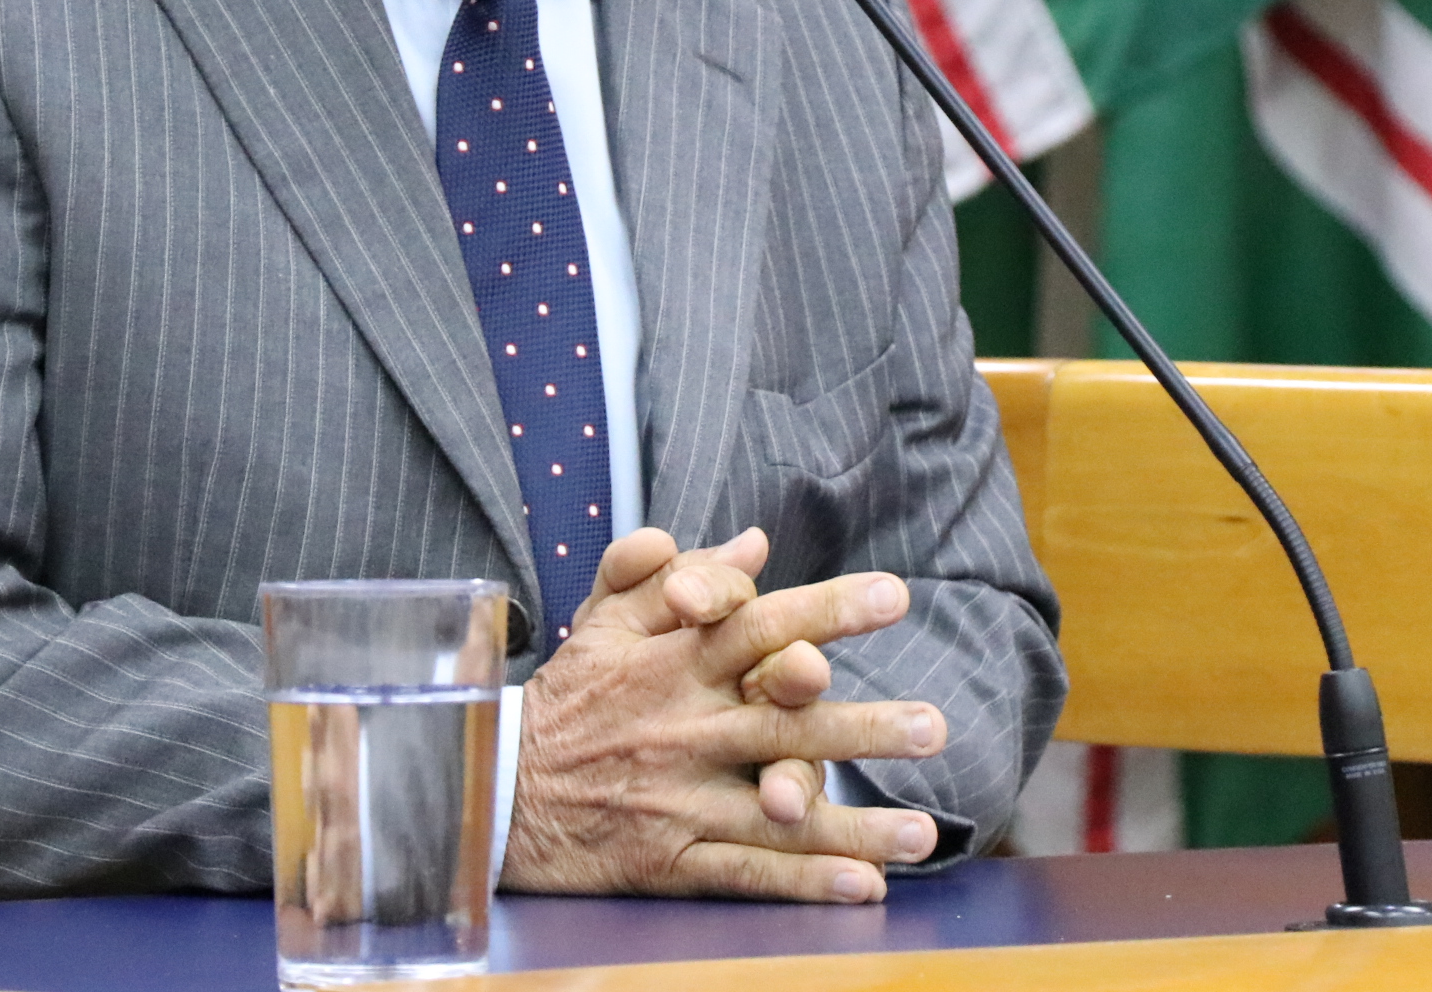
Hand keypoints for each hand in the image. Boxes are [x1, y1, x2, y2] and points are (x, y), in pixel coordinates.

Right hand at [503, 527, 945, 901]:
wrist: (499, 791)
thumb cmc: (567, 698)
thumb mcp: (604, 622)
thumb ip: (675, 574)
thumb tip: (753, 543)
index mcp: (672, 662)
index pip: (758, 625)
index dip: (825, 609)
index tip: (894, 594)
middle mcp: (683, 729)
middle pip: (783, 723)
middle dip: (862, 727)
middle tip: (932, 725)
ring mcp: (679, 800)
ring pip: (777, 810)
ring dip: (853, 823)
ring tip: (919, 833)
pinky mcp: (670, 860)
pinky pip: (745, 873)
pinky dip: (803, 882)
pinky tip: (862, 888)